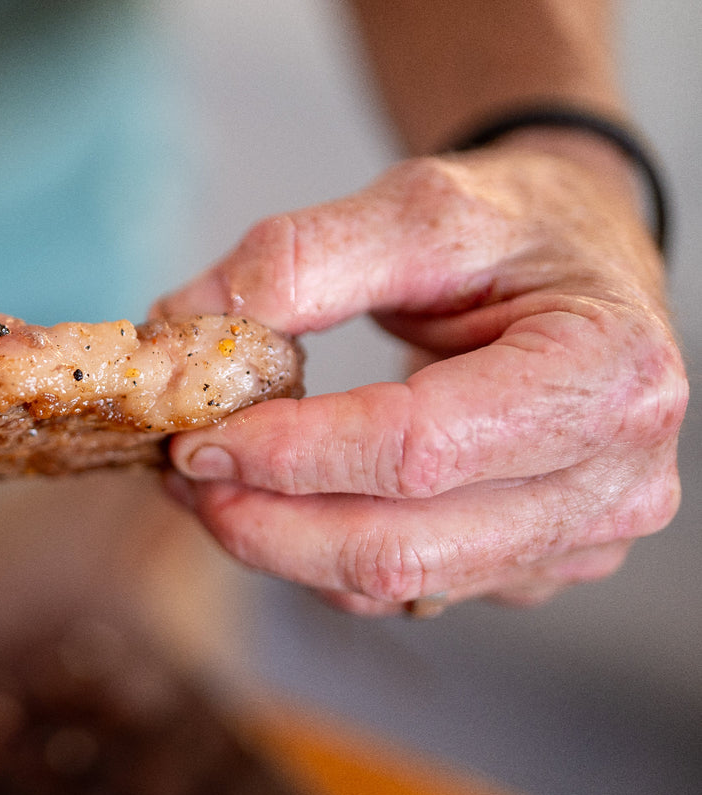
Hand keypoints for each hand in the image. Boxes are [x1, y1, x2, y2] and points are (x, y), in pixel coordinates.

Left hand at [153, 131, 686, 613]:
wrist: (581, 260)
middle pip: (397, 548)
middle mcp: (613, 480)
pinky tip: (270, 500)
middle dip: (263, 520)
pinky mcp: (533, 567)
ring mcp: (579, 539)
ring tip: (207, 482)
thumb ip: (300, 258)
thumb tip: (182, 323)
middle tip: (181, 472)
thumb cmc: (517, 227)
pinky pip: (403, 588)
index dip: (289, 453)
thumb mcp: (421, 205)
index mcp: (603, 376)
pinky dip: (316, 553)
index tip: (196, 436)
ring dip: (276, 543)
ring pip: (391, 584)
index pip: (414, 449)